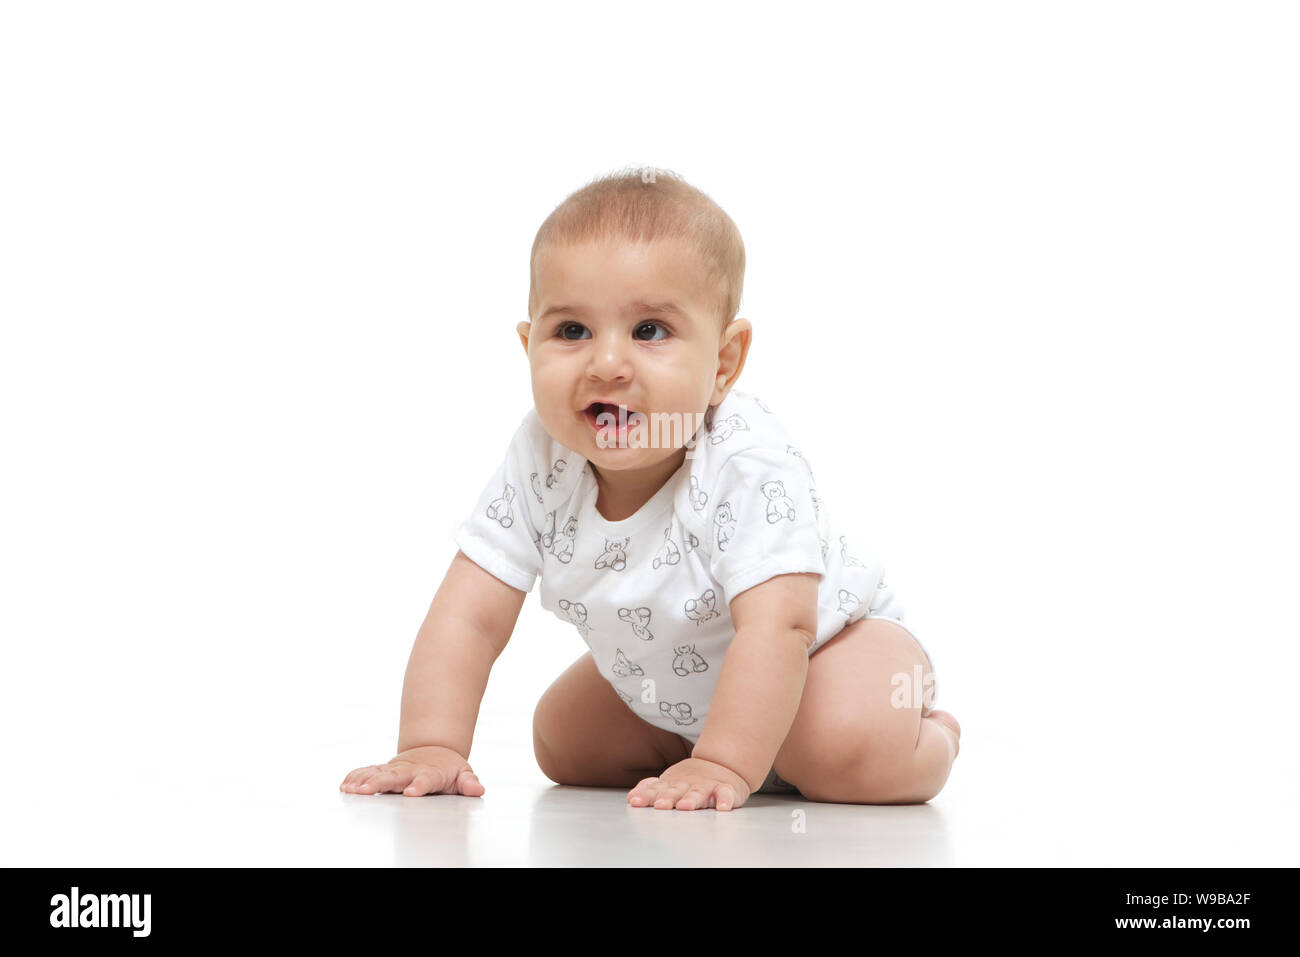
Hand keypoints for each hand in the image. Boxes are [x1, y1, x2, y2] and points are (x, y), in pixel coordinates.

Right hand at [339, 745, 484, 796]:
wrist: (435, 749)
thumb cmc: (448, 767)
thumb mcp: (463, 773)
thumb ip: (469, 782)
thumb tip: (477, 789)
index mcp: (430, 773)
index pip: (425, 780)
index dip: (419, 786)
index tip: (411, 793)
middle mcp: (410, 771)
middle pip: (395, 777)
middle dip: (381, 783)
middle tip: (368, 790)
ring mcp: (396, 770)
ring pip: (378, 774)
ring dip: (364, 781)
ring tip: (351, 789)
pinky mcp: (386, 771)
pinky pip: (369, 773)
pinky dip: (357, 777)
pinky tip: (345, 785)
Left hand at [626, 757, 751, 810]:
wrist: (721, 764)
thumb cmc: (690, 780)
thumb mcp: (669, 782)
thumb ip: (651, 789)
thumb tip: (631, 797)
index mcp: (673, 784)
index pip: (657, 789)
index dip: (646, 795)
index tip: (635, 802)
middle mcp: (688, 784)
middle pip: (676, 791)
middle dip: (667, 798)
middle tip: (660, 806)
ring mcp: (707, 786)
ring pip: (699, 793)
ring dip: (692, 800)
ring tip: (686, 806)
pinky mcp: (726, 789)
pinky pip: (726, 794)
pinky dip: (725, 800)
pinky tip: (723, 807)